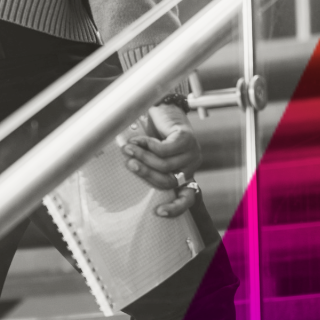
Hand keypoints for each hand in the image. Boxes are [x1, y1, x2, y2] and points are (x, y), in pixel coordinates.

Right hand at [121, 104, 201, 218]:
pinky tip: (138, 139)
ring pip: (164, 165)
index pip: (187, 198)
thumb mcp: (151, 156)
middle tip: (128, 164)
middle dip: (145, 174)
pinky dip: (148, 145)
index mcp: (185, 175)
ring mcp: (192, 153)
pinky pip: (164, 150)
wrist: (162, 107)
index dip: (175, 208)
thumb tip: (128, 178)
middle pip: (168, 181)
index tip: (158, 212)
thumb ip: (148, 169)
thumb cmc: (154, 135)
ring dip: (142, 157)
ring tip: (127, 149)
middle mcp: (191, 166)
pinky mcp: (187, 139)